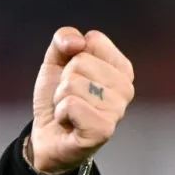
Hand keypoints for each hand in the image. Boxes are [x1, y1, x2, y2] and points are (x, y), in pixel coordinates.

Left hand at [29, 27, 134, 174]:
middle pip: (81, 61)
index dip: (71, 56)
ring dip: (61, 98)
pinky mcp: (104, 130)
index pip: (94, 40)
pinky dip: (61, 112)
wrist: (48, 135)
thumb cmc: (58, 97)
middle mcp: (126, 89)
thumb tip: (78, 41)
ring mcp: (117, 111)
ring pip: (73, 83)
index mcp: (120, 68)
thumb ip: (63, 39)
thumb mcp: (56, 61)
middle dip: (64, 80)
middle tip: (69, 97)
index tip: (73, 75)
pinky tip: (69, 123)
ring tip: (69, 110)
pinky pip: (72, 105)